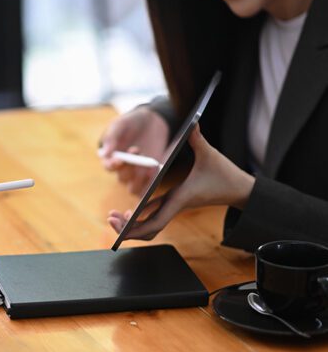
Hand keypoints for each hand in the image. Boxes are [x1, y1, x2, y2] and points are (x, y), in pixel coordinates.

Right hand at [99, 106, 168, 194]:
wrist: (151, 121)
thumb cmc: (131, 122)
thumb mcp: (120, 124)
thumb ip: (111, 137)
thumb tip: (104, 153)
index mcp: (110, 158)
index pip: (109, 167)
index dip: (114, 165)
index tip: (120, 159)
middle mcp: (122, 169)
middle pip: (122, 178)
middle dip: (130, 167)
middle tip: (136, 149)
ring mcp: (136, 173)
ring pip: (134, 188)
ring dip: (140, 178)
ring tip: (147, 162)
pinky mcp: (149, 175)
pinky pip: (149, 187)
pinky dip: (152, 181)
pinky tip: (155, 167)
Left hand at [107, 125, 254, 239]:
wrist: (240, 189)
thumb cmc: (225, 174)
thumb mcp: (210, 154)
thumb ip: (197, 138)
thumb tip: (193, 121)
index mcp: (179, 199)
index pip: (154, 222)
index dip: (135, 227)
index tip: (121, 220)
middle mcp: (174, 206)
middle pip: (147, 230)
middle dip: (126, 229)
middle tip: (110, 218)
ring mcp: (174, 206)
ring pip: (149, 225)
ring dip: (131, 226)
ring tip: (115, 216)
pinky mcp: (175, 202)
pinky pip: (154, 215)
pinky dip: (140, 217)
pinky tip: (128, 212)